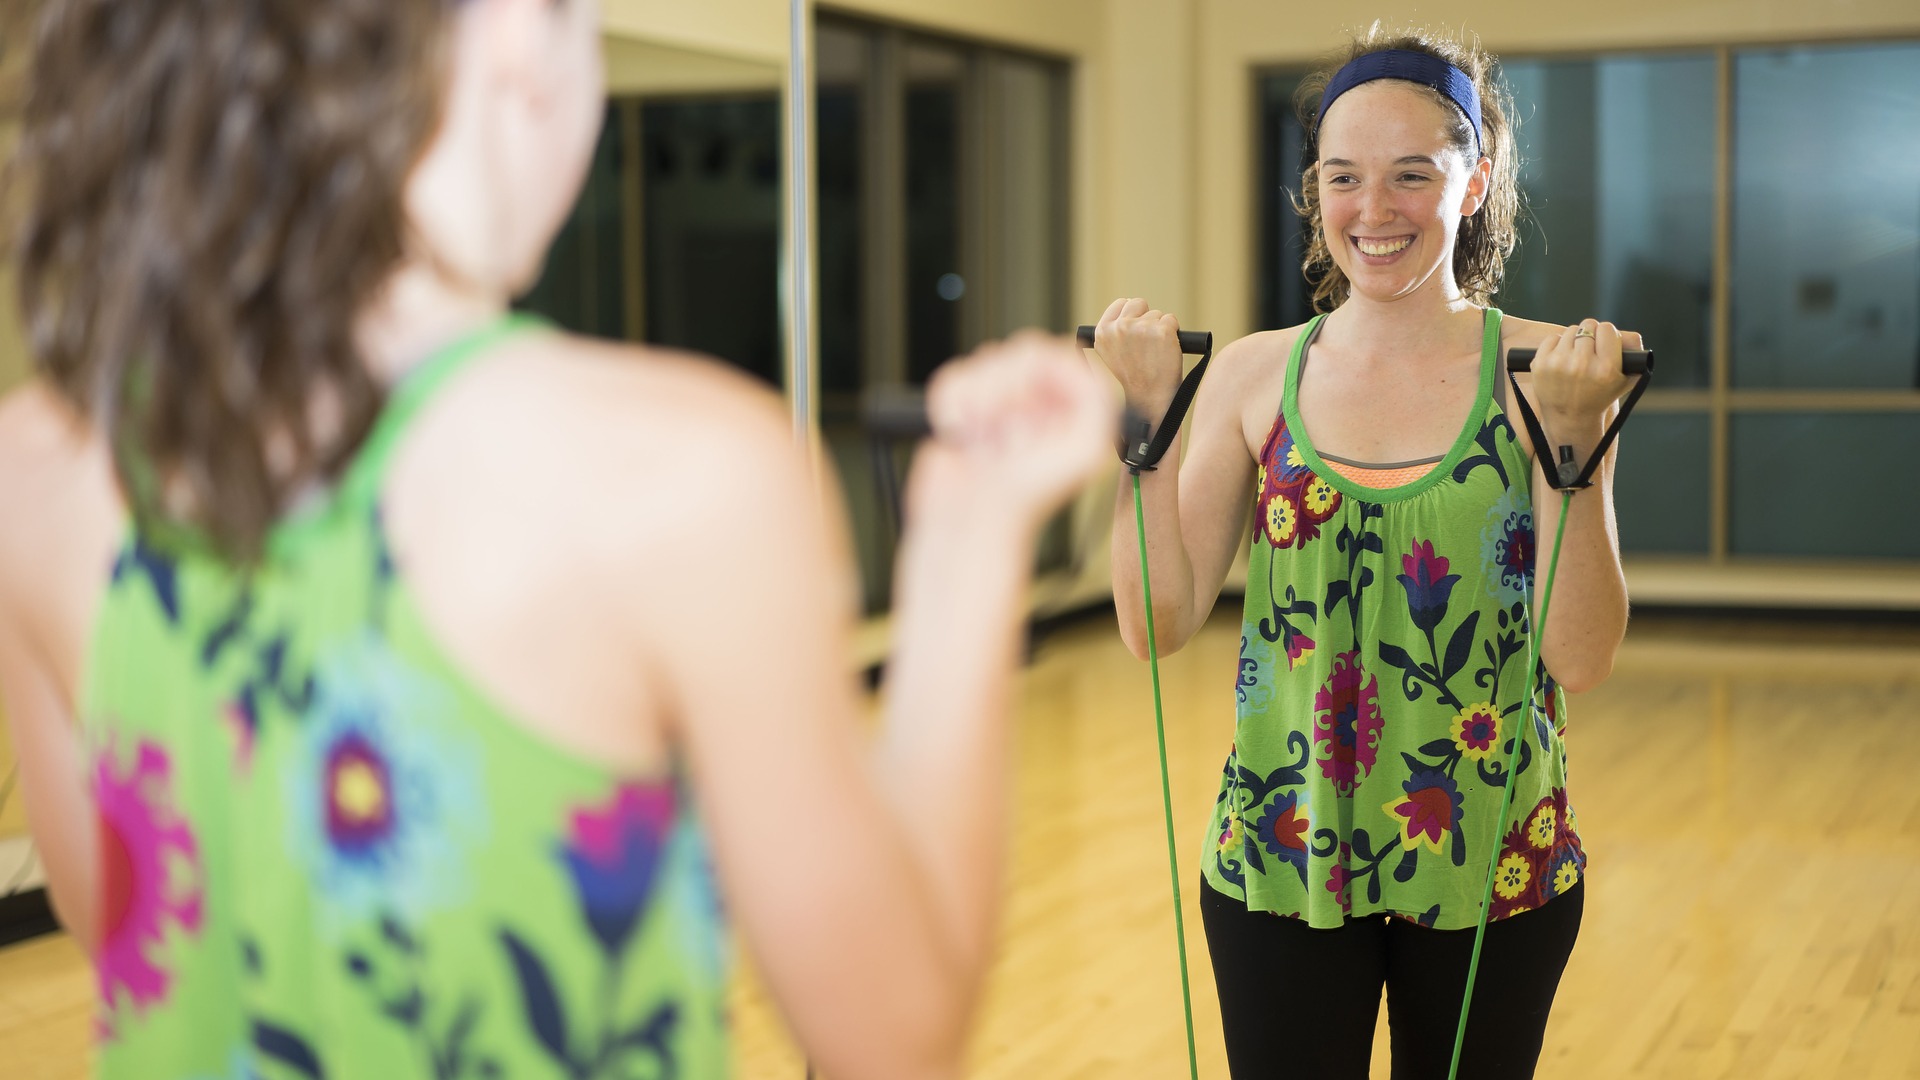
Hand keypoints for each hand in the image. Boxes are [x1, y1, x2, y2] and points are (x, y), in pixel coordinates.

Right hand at [910, 332, 1117, 532]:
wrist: (971, 521)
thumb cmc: (1026, 497)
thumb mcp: (1083, 452)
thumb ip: (1097, 404)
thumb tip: (1082, 367)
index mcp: (1074, 406)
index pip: (1059, 354)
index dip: (1037, 377)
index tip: (1027, 411)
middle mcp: (1042, 399)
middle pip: (1021, 351)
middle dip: (1005, 393)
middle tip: (1004, 436)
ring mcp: (1002, 400)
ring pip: (984, 361)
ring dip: (978, 405)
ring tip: (985, 444)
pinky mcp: (966, 406)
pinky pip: (953, 378)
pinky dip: (950, 408)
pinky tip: (964, 440)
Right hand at [1091, 297, 1183, 411]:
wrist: (1149, 397)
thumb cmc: (1134, 377)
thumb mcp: (1111, 353)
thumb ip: (1113, 332)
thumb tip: (1125, 309)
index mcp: (1103, 332)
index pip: (1121, 303)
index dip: (1131, 314)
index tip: (1135, 329)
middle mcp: (1120, 328)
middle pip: (1138, 303)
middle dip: (1145, 317)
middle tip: (1147, 342)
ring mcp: (1141, 328)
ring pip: (1157, 314)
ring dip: (1159, 329)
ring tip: (1155, 352)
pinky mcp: (1162, 331)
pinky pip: (1171, 320)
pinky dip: (1173, 333)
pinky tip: (1166, 350)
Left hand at [1528, 319, 1643, 428]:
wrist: (1570, 417)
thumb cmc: (1601, 395)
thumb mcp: (1626, 379)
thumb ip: (1634, 352)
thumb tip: (1627, 334)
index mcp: (1606, 368)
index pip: (1607, 329)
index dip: (1607, 334)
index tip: (1604, 342)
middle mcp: (1582, 365)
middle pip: (1588, 326)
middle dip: (1590, 335)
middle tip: (1589, 350)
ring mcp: (1559, 364)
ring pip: (1570, 331)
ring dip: (1574, 340)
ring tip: (1576, 358)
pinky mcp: (1540, 364)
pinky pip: (1552, 338)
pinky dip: (1557, 346)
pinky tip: (1562, 360)